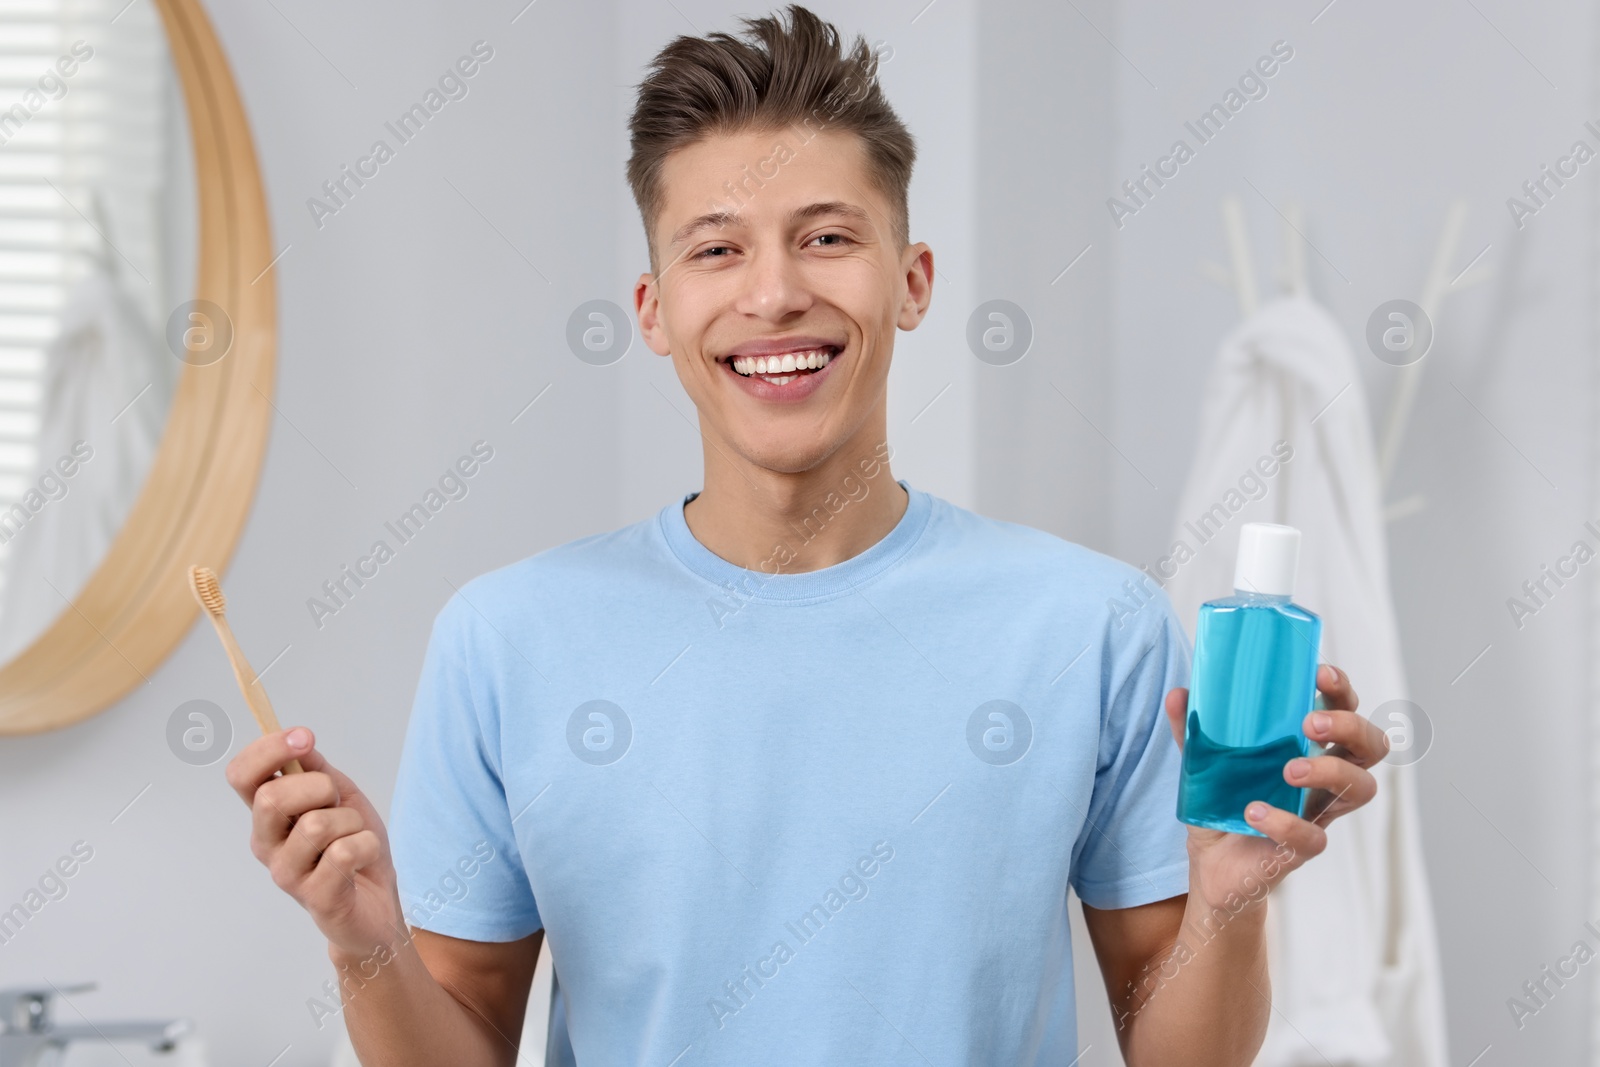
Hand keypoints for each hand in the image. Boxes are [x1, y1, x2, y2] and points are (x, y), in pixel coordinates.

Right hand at [226, 728, 404, 960]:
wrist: (376, 905)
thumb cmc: (353, 847)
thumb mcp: (340, 797)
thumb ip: (317, 770)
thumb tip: (299, 740)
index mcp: (268, 816)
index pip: (241, 776)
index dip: (267, 750)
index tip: (303, 738)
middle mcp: (267, 844)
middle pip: (271, 798)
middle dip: (319, 787)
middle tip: (337, 804)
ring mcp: (286, 874)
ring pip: (317, 824)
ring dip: (351, 822)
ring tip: (353, 838)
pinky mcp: (315, 897)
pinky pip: (345, 852)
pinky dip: (367, 846)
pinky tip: (362, 861)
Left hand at [1161, 663, 1388, 911]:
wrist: (1211, 868)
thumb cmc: (1222, 806)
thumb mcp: (1205, 763)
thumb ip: (1193, 731)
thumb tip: (1179, 693)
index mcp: (1309, 750)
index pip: (1345, 713)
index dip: (1342, 691)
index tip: (1320, 672)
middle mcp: (1324, 781)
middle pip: (1371, 747)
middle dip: (1350, 725)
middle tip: (1308, 723)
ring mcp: (1317, 815)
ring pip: (1361, 790)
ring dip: (1330, 771)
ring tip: (1288, 769)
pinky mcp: (1300, 851)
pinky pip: (1312, 838)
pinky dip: (1285, 823)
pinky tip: (1254, 811)